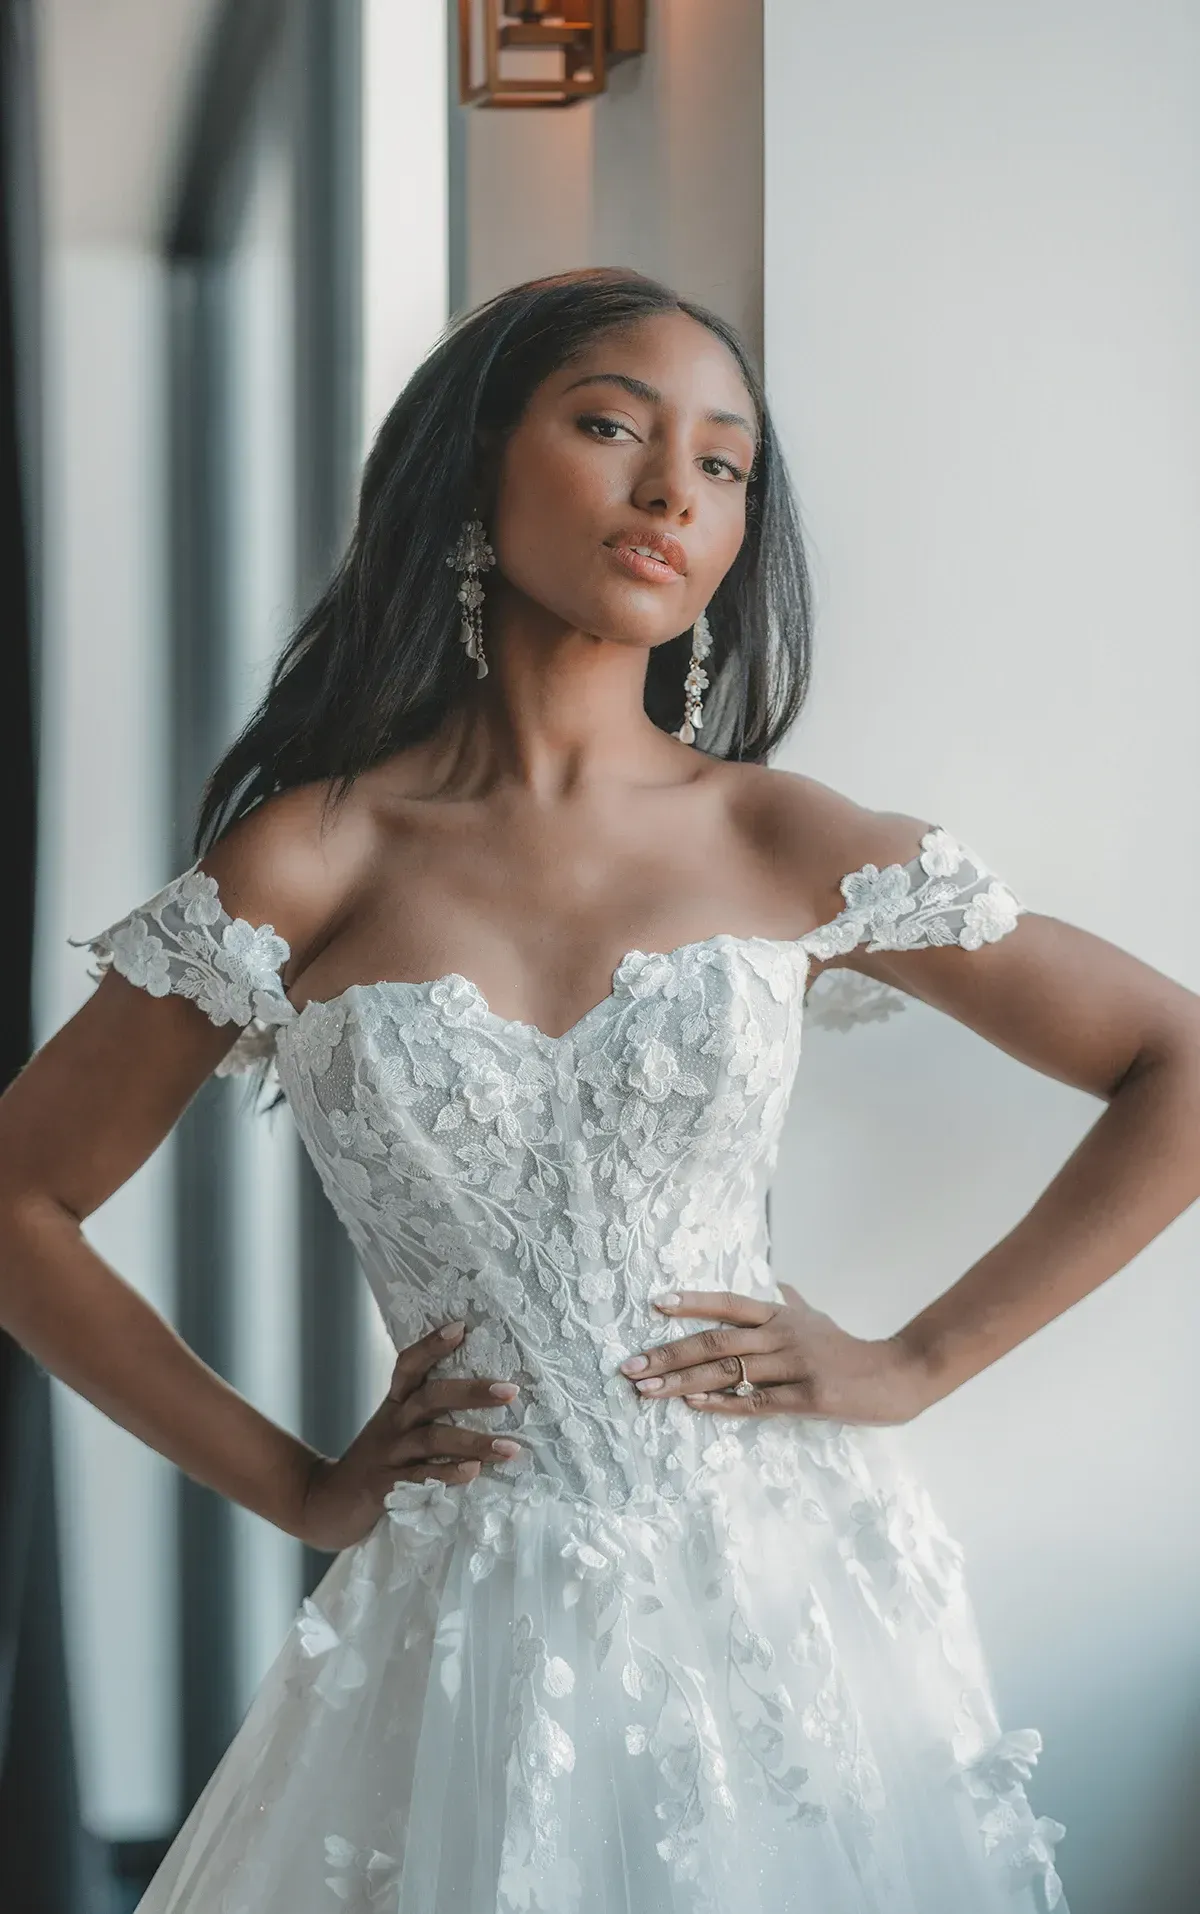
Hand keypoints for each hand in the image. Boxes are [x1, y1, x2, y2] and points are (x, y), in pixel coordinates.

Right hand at [297, 1320, 522, 1549]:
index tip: (461, 1327)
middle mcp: (392, 1424)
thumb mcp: (394, 1431)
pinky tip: (473, 1472)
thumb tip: (484, 1398)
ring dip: (474, 1442)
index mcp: (395, 1405)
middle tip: (510, 1390)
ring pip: (432, 1439)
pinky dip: (448, 1473)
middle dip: (472, 1392)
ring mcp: (389, 1455)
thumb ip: (428, 1416)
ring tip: (509, 1447)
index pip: (409, 1365)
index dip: (432, 1345)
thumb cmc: (376, 1463)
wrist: (326, 1504)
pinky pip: (421, 1477)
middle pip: (430, 1397)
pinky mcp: (386, 1488)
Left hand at [617, 1283, 930, 1425]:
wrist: (895, 1376)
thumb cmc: (848, 1350)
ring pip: (727, 1372)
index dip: (692, 1302)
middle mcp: (782, 1336)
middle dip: (668, 1354)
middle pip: (716, 1341)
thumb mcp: (819, 1319)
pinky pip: (754, 1402)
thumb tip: (779, 1284)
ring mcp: (794, 1367)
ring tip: (648, 1390)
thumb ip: (793, 1304)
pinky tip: (692, 1405)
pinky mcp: (805, 1398)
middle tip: (631, 1366)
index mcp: (781, 1316)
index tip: (655, 1305)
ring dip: (682, 1382)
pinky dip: (721, 1404)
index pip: (728, 1303)